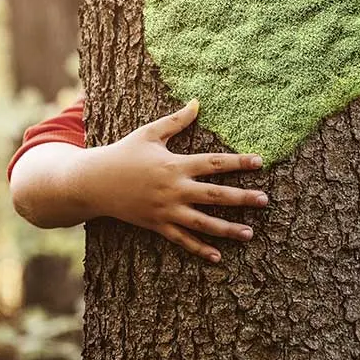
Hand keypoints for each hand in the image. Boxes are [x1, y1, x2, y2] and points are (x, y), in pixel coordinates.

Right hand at [71, 99, 266, 262]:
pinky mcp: (156, 226)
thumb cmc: (123, 153)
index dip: (238, 162)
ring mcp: (166, 210)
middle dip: (242, 198)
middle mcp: (174, 189)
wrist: (93, 182)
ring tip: (250, 234)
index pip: (214, 163)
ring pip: (202, 223)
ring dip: (227, 229)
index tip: (260, 162)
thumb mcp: (149, 133)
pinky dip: (199, 249)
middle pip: (214, 195)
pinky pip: (181, 240)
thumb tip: (198, 102)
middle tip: (265, 200)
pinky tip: (217, 256)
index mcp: (175, 165)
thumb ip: (176, 121)